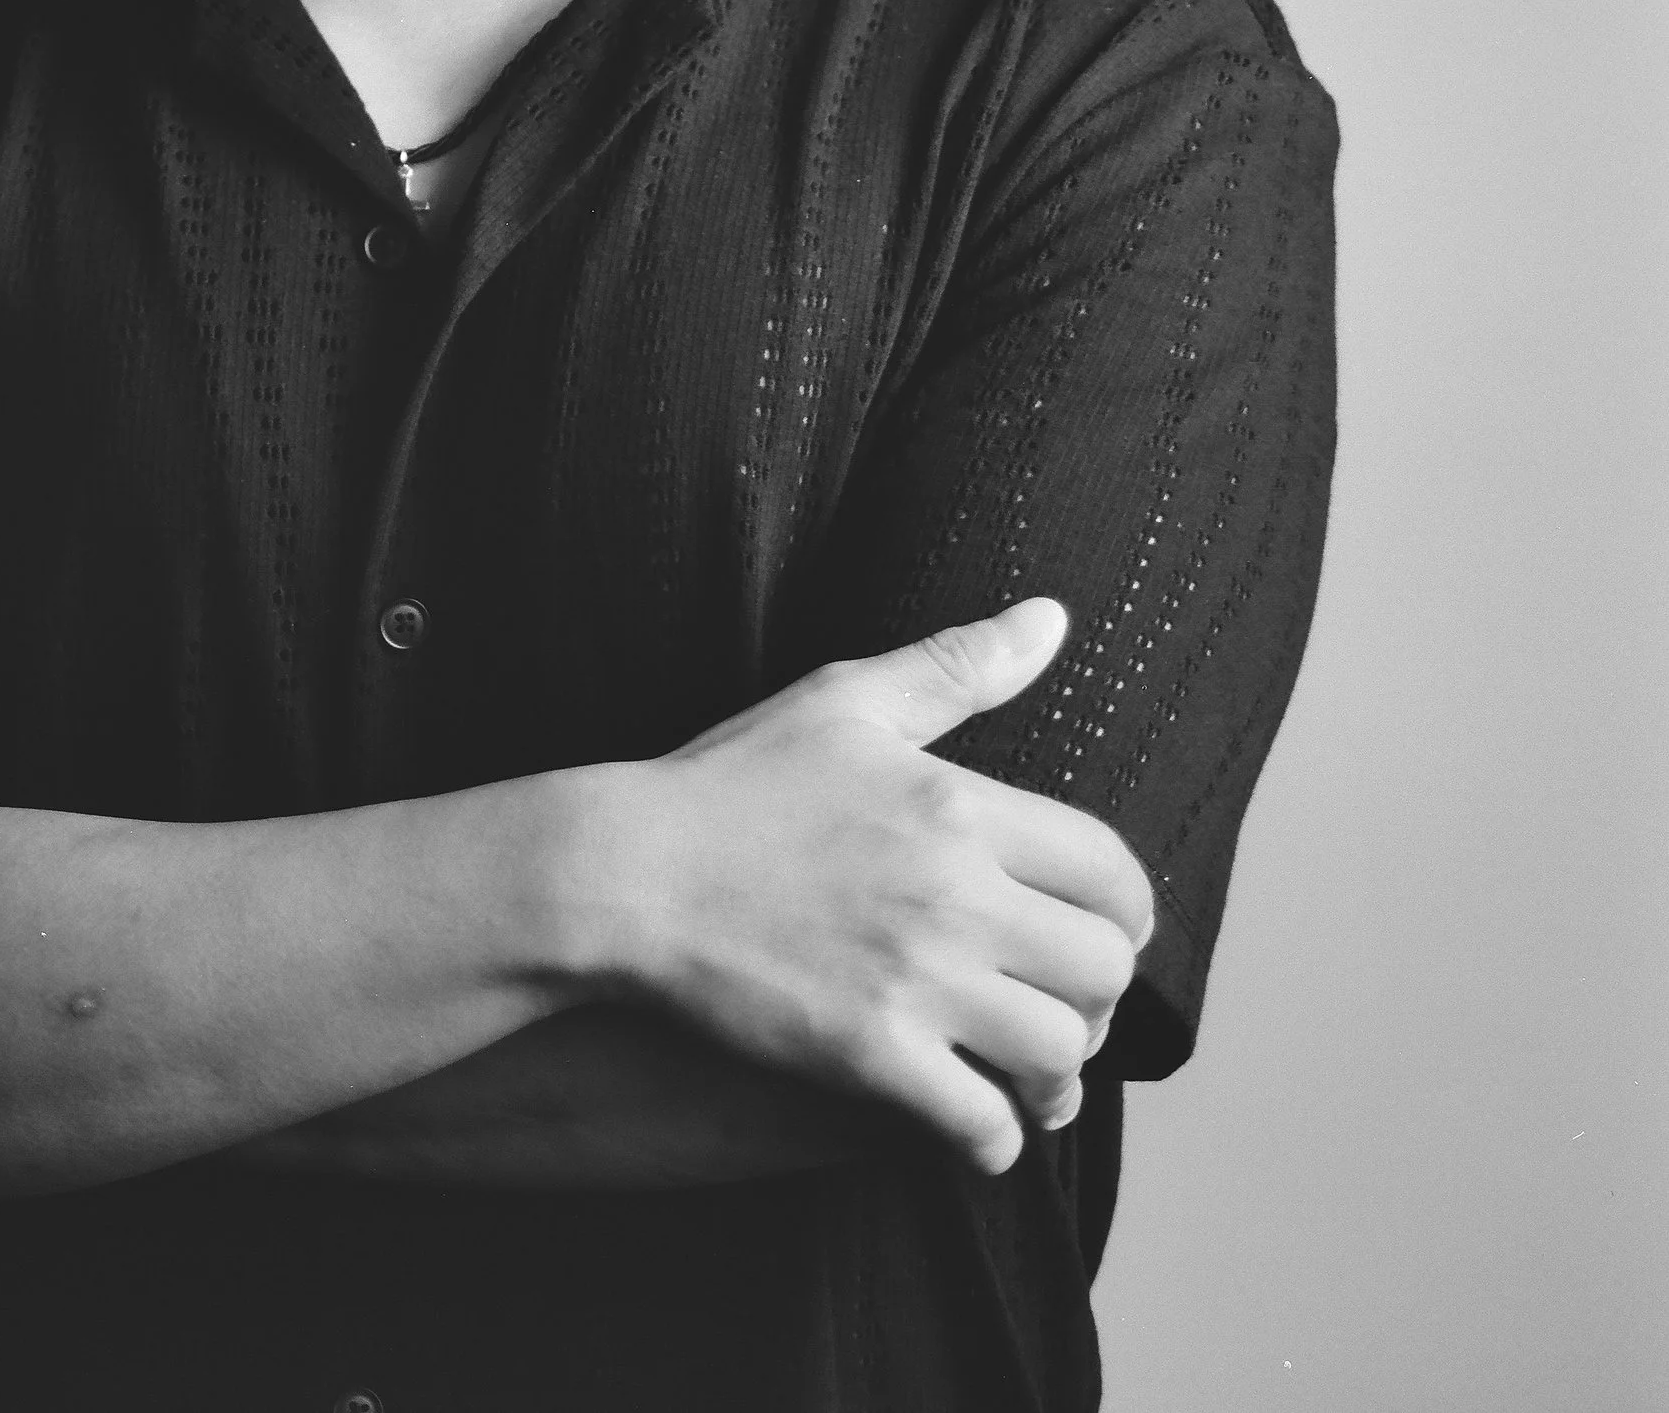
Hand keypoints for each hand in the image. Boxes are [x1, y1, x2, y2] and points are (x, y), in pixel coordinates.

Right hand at [617, 598, 1152, 1177]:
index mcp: (958, 805)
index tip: (1103, 930)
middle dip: (1099, 995)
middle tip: (1064, 1002)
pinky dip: (997, 1136)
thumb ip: (958, 665)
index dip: (1127, 912)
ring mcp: (913, 979)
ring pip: (1057, 1051)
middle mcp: (953, 893)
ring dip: (1059, 1073)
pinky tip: (979, 1122)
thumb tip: (1052, 618)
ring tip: (1033, 1072)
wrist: (627, 872)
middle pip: (1102, 968)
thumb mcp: (846, 701)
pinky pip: (981, 1123)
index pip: (1110, 870)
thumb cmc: (733, 782)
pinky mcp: (867, 1054)